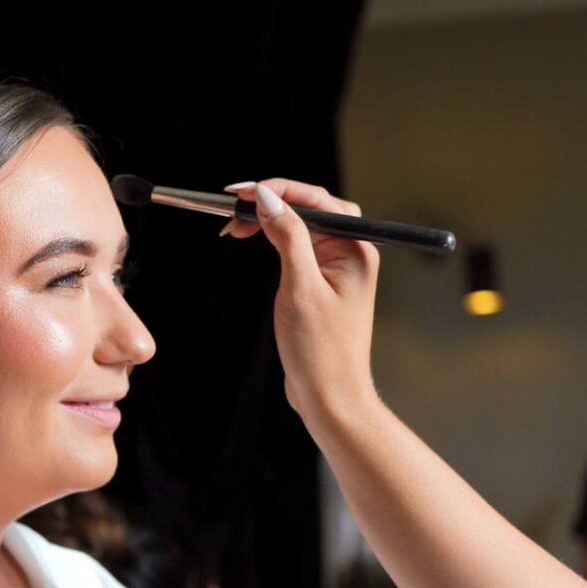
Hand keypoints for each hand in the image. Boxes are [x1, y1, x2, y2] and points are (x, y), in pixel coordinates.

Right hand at [222, 179, 382, 430]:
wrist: (330, 397)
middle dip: (270, 202)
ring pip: (301, 227)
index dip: (276, 190)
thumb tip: (269, 198)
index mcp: (355, 250)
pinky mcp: (321, 285)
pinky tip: (254, 243)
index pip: (315, 200)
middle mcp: (350, 254)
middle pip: (309, 208)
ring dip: (268, 222)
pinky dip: (273, 241)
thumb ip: (287, 237)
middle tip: (231, 210)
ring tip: (234, 229)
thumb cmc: (321, 351)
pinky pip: (298, 248)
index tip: (240, 193)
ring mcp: (336, 270)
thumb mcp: (299, 288)